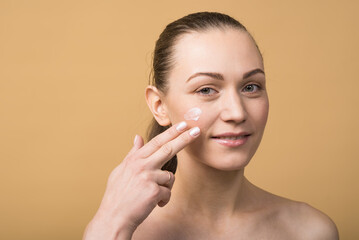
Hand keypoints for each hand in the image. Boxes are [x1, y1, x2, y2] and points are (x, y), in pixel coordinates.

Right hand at [83, 122, 199, 239]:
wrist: (113, 217)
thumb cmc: (117, 195)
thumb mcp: (121, 170)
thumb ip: (133, 153)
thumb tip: (138, 137)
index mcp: (134, 159)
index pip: (157, 142)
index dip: (171, 132)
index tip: (183, 124)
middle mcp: (141, 165)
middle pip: (168, 149)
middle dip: (184, 138)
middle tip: (197, 130)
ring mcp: (148, 177)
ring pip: (170, 177)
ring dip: (164, 187)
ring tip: (151, 195)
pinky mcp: (154, 191)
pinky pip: (168, 192)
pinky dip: (163, 199)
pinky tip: (152, 203)